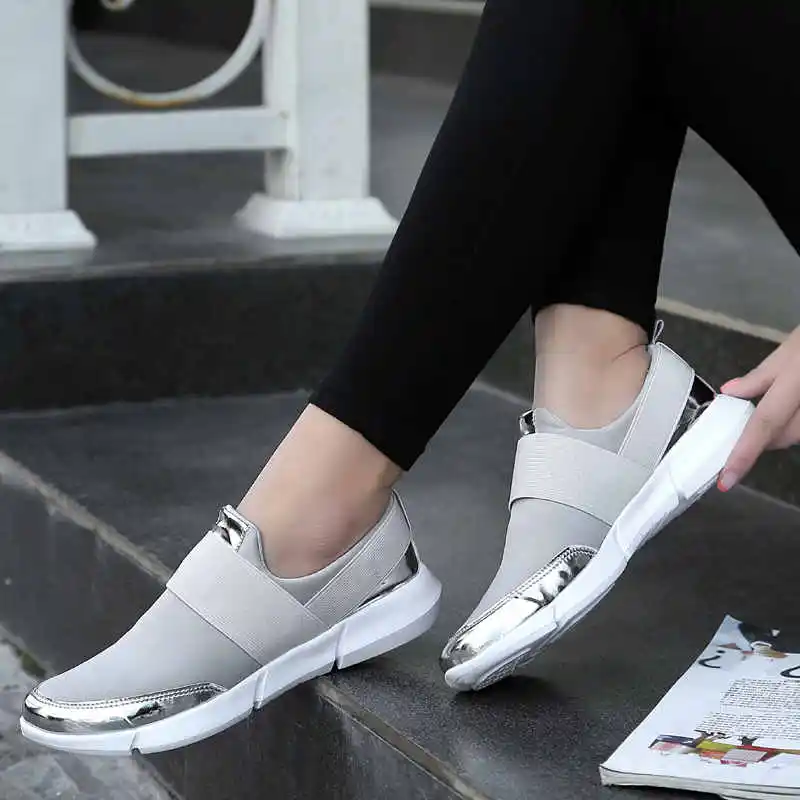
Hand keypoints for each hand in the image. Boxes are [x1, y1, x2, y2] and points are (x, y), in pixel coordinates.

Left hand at [719, 326, 799, 490]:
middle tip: (753, 424)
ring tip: (788, 403)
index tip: (725, 481)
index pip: (766, 422)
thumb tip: (730, 392)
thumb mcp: (794, 345)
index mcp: (799, 378)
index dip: (744, 453)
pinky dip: (799, 423)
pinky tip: (796, 405)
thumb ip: (763, 374)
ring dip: (789, 429)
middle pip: (788, 434)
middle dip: (767, 436)